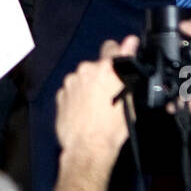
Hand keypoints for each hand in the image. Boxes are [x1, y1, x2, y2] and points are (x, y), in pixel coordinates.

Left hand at [55, 37, 136, 164]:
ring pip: (83, 78)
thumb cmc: (111, 128)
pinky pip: (72, 90)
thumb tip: (130, 42)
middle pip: (96, 66)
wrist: (88, 148)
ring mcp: (71, 82)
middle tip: (109, 95)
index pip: (112, 47)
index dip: (117, 54)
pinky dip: (77, 97)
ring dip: (88, 87)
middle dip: (102, 76)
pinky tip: (85, 111)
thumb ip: (128, 66)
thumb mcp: (129, 98)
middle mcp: (86, 71)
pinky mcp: (61, 94)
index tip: (118, 61)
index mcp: (105, 69)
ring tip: (96, 107)